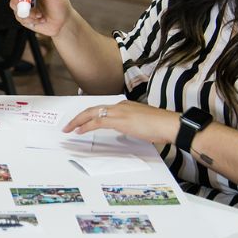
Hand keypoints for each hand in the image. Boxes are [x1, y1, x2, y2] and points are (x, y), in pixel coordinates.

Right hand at [3, 0, 72, 37]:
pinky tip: (39, 19)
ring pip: (13, 5)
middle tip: (25, 4)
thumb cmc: (60, 4)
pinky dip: (30, 19)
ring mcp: (22, 5)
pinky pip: (19, 17)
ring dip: (27, 12)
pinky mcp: (22, 16)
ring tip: (40, 14)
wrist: (62, 22)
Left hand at [62, 101, 180, 144]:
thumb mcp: (141, 123)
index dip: (88, 116)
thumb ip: (130, 124)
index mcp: (124, 106)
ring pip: (92, 114)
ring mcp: (119, 111)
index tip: (80, 122)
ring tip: (69, 128)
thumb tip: (124, 129)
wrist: (169, 124)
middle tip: (67, 125)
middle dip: (78, 117)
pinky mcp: (119, 120)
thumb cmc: (160, 126)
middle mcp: (119, 106)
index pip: (101, 109)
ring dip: (78, 121)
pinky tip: (79, 131)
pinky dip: (86, 126)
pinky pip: (97, 122)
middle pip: (93, 109)